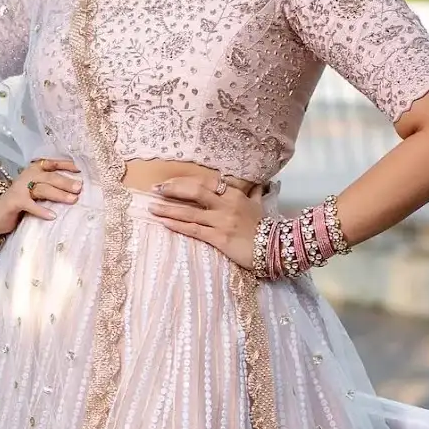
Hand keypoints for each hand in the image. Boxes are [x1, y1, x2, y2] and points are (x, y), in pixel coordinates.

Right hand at [0, 158, 82, 234]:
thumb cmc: (21, 201)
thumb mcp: (36, 191)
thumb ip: (50, 187)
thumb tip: (75, 191)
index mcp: (34, 170)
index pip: (52, 164)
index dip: (67, 165)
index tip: (81, 169)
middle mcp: (28, 176)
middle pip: (50, 177)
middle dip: (66, 182)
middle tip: (79, 188)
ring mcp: (20, 188)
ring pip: (42, 189)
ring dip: (58, 194)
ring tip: (72, 200)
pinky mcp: (15, 201)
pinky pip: (30, 205)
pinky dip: (41, 210)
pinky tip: (52, 215)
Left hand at [147, 175, 264, 269]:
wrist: (276, 248)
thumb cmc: (265, 227)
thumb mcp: (259, 205)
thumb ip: (253, 193)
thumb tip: (256, 184)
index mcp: (234, 194)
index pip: (205, 182)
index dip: (184, 181)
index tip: (168, 182)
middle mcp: (226, 204)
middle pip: (194, 191)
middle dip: (172, 189)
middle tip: (155, 190)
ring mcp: (222, 221)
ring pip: (189, 212)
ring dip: (168, 209)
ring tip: (151, 208)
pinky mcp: (219, 238)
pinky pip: (193, 230)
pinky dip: (177, 225)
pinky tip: (164, 222)